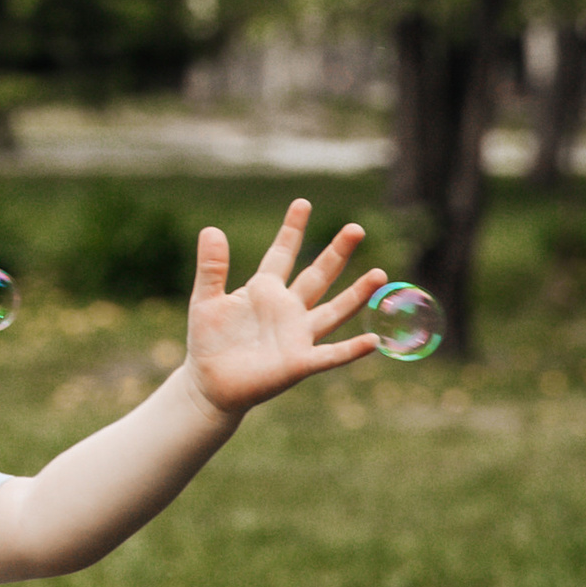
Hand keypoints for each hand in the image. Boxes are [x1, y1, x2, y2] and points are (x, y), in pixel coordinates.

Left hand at [184, 202, 386, 416]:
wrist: (209, 384)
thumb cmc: (209, 341)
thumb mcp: (206, 299)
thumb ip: (211, 267)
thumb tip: (211, 229)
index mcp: (264, 290)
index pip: (282, 253)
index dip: (292, 230)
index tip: (302, 203)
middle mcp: (288, 309)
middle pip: (318, 275)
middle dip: (336, 252)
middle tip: (356, 228)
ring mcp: (297, 335)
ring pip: (334, 310)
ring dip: (357, 294)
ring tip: (379, 273)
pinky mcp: (299, 362)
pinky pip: (331, 355)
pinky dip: (352, 349)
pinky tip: (373, 340)